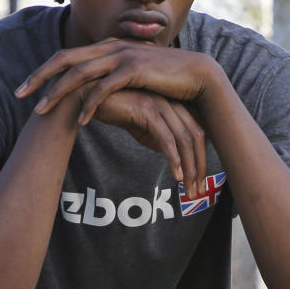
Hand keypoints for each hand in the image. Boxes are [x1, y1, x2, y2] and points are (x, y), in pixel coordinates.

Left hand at [14, 38, 218, 124]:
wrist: (196, 76)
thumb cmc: (163, 81)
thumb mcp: (131, 77)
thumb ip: (111, 79)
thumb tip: (91, 92)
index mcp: (106, 47)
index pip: (66, 56)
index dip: (42, 71)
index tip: (24, 87)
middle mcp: (110, 47)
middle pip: (64, 60)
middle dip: (39, 78)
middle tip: (18, 94)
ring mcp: (122, 55)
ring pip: (80, 73)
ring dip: (58, 92)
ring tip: (42, 111)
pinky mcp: (134, 69)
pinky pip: (104, 87)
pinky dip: (90, 103)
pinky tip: (80, 120)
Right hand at [92, 89, 207, 196]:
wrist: (89, 97)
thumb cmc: (115, 109)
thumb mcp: (140, 126)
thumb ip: (156, 137)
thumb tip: (171, 154)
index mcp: (173, 104)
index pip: (196, 133)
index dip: (201, 159)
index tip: (199, 182)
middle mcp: (171, 102)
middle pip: (195, 137)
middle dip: (199, 167)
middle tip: (198, 191)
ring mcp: (160, 104)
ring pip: (183, 139)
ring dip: (189, 167)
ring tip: (188, 188)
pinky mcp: (147, 110)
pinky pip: (166, 137)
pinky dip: (174, 157)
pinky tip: (176, 174)